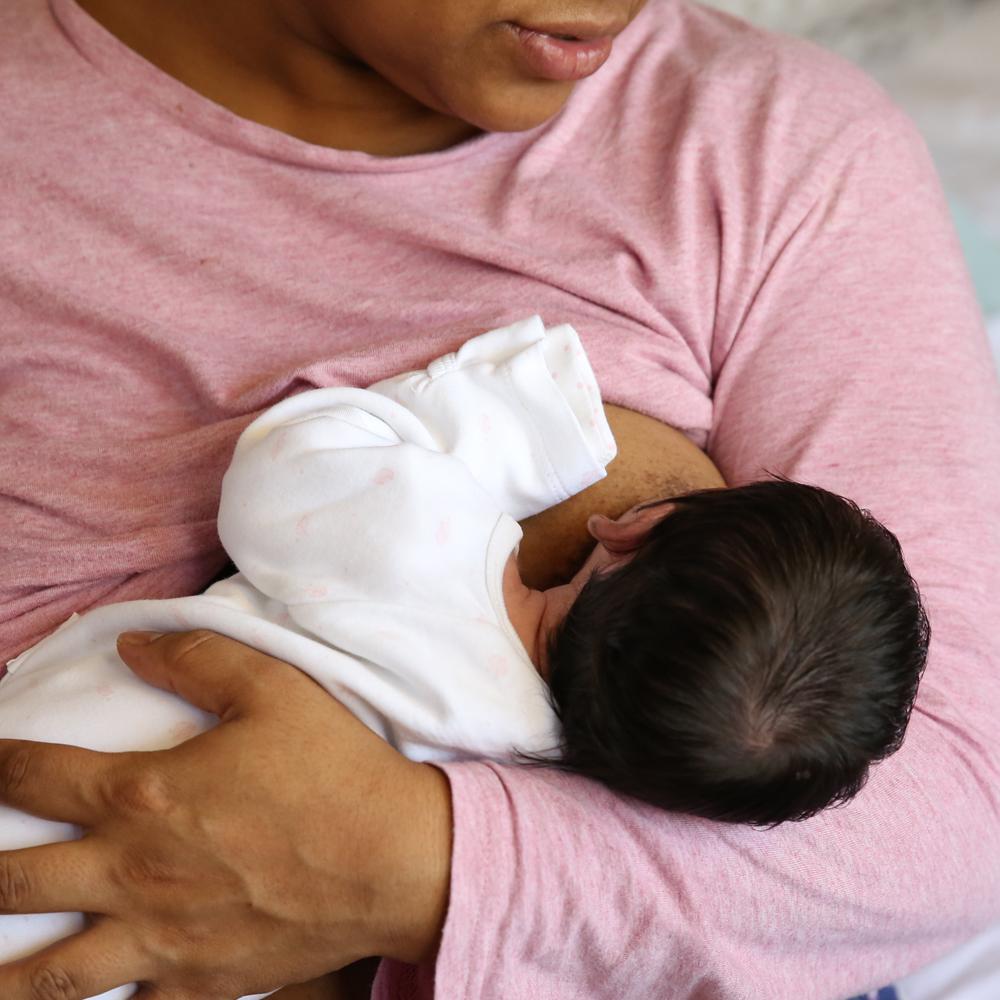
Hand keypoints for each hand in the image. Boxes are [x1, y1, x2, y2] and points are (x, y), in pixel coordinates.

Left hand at [0, 631, 451, 999]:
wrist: (393, 860)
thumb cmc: (334, 769)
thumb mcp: (272, 688)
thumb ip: (197, 657)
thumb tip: (133, 645)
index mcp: (145, 795)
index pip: (35, 777)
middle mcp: (133, 872)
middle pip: (14, 883)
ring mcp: (159, 939)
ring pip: (46, 975)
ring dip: (3, 973)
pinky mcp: (196, 982)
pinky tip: (93, 998)